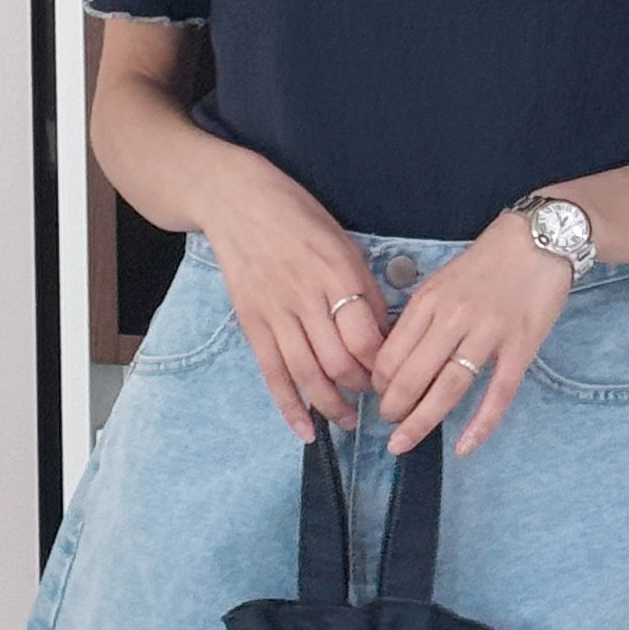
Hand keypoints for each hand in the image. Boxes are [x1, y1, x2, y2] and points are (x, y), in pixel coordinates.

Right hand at [197, 150, 386, 443]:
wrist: (235, 199)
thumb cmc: (296, 214)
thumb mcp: (342, 241)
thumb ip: (362, 287)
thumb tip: (383, 333)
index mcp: (338, 272)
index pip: (367, 338)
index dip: (383, 366)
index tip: (393, 374)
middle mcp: (307, 295)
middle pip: (340, 361)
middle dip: (361, 389)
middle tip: (375, 399)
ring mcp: (276, 311)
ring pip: (307, 374)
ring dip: (331, 406)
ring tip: (348, 421)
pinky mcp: (251, 321)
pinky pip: (272, 372)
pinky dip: (289, 406)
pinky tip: (305, 430)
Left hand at [373, 211, 572, 457]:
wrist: (539, 239)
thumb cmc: (487, 261)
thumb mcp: (442, 279)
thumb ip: (421, 315)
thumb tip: (396, 355)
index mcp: (429, 300)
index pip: (392, 352)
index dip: (379, 382)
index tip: (378, 396)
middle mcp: (453, 318)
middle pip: (413, 375)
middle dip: (393, 408)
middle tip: (388, 426)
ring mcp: (489, 334)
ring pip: (449, 388)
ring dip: (422, 421)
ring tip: (404, 442)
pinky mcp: (521, 347)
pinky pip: (498, 393)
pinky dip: (480, 424)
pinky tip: (464, 447)